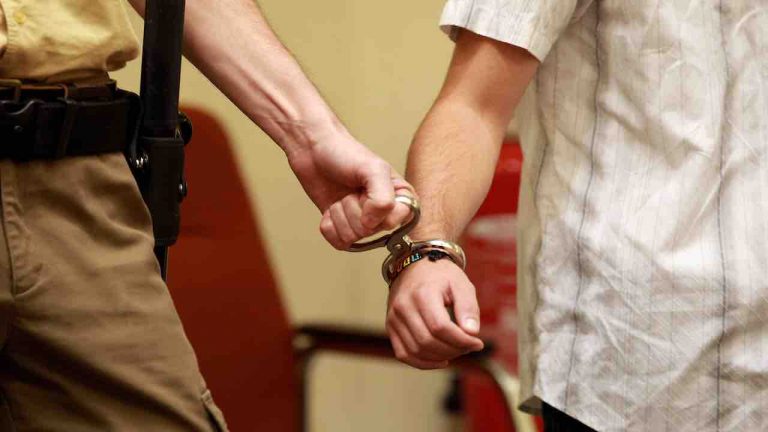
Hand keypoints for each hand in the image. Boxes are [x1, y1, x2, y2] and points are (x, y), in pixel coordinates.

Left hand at [287, 131, 414, 249]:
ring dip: (340, 214)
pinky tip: (331, 207)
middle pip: (370, 231)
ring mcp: (362, 221)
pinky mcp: (342, 227)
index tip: (368, 193)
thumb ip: (383, 199)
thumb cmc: (345, 153)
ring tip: (342, 195)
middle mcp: (383, 213)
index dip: (377, 211)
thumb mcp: (373, 169)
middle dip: (354, 209)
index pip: (396, 222)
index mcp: (400, 198)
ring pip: (352, 237)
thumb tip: (371, 225)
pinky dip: (329, 225)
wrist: (314, 150)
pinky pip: (338, 243)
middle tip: (352, 189)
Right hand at [386, 259, 483, 368]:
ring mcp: (394, 318)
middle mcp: (403, 306)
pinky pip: (404, 354)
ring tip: (457, 351)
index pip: (440, 327)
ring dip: (440, 358)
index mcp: (422, 293)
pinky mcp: (391, 327)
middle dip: (453, 350)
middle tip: (468, 347)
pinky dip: (423, 363)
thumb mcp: (461, 284)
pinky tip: (441, 360)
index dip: (461, 340)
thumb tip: (472, 333)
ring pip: (416, 351)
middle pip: (427, 341)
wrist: (415, 265)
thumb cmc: (441, 275)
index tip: (477, 343)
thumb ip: (468, 308)